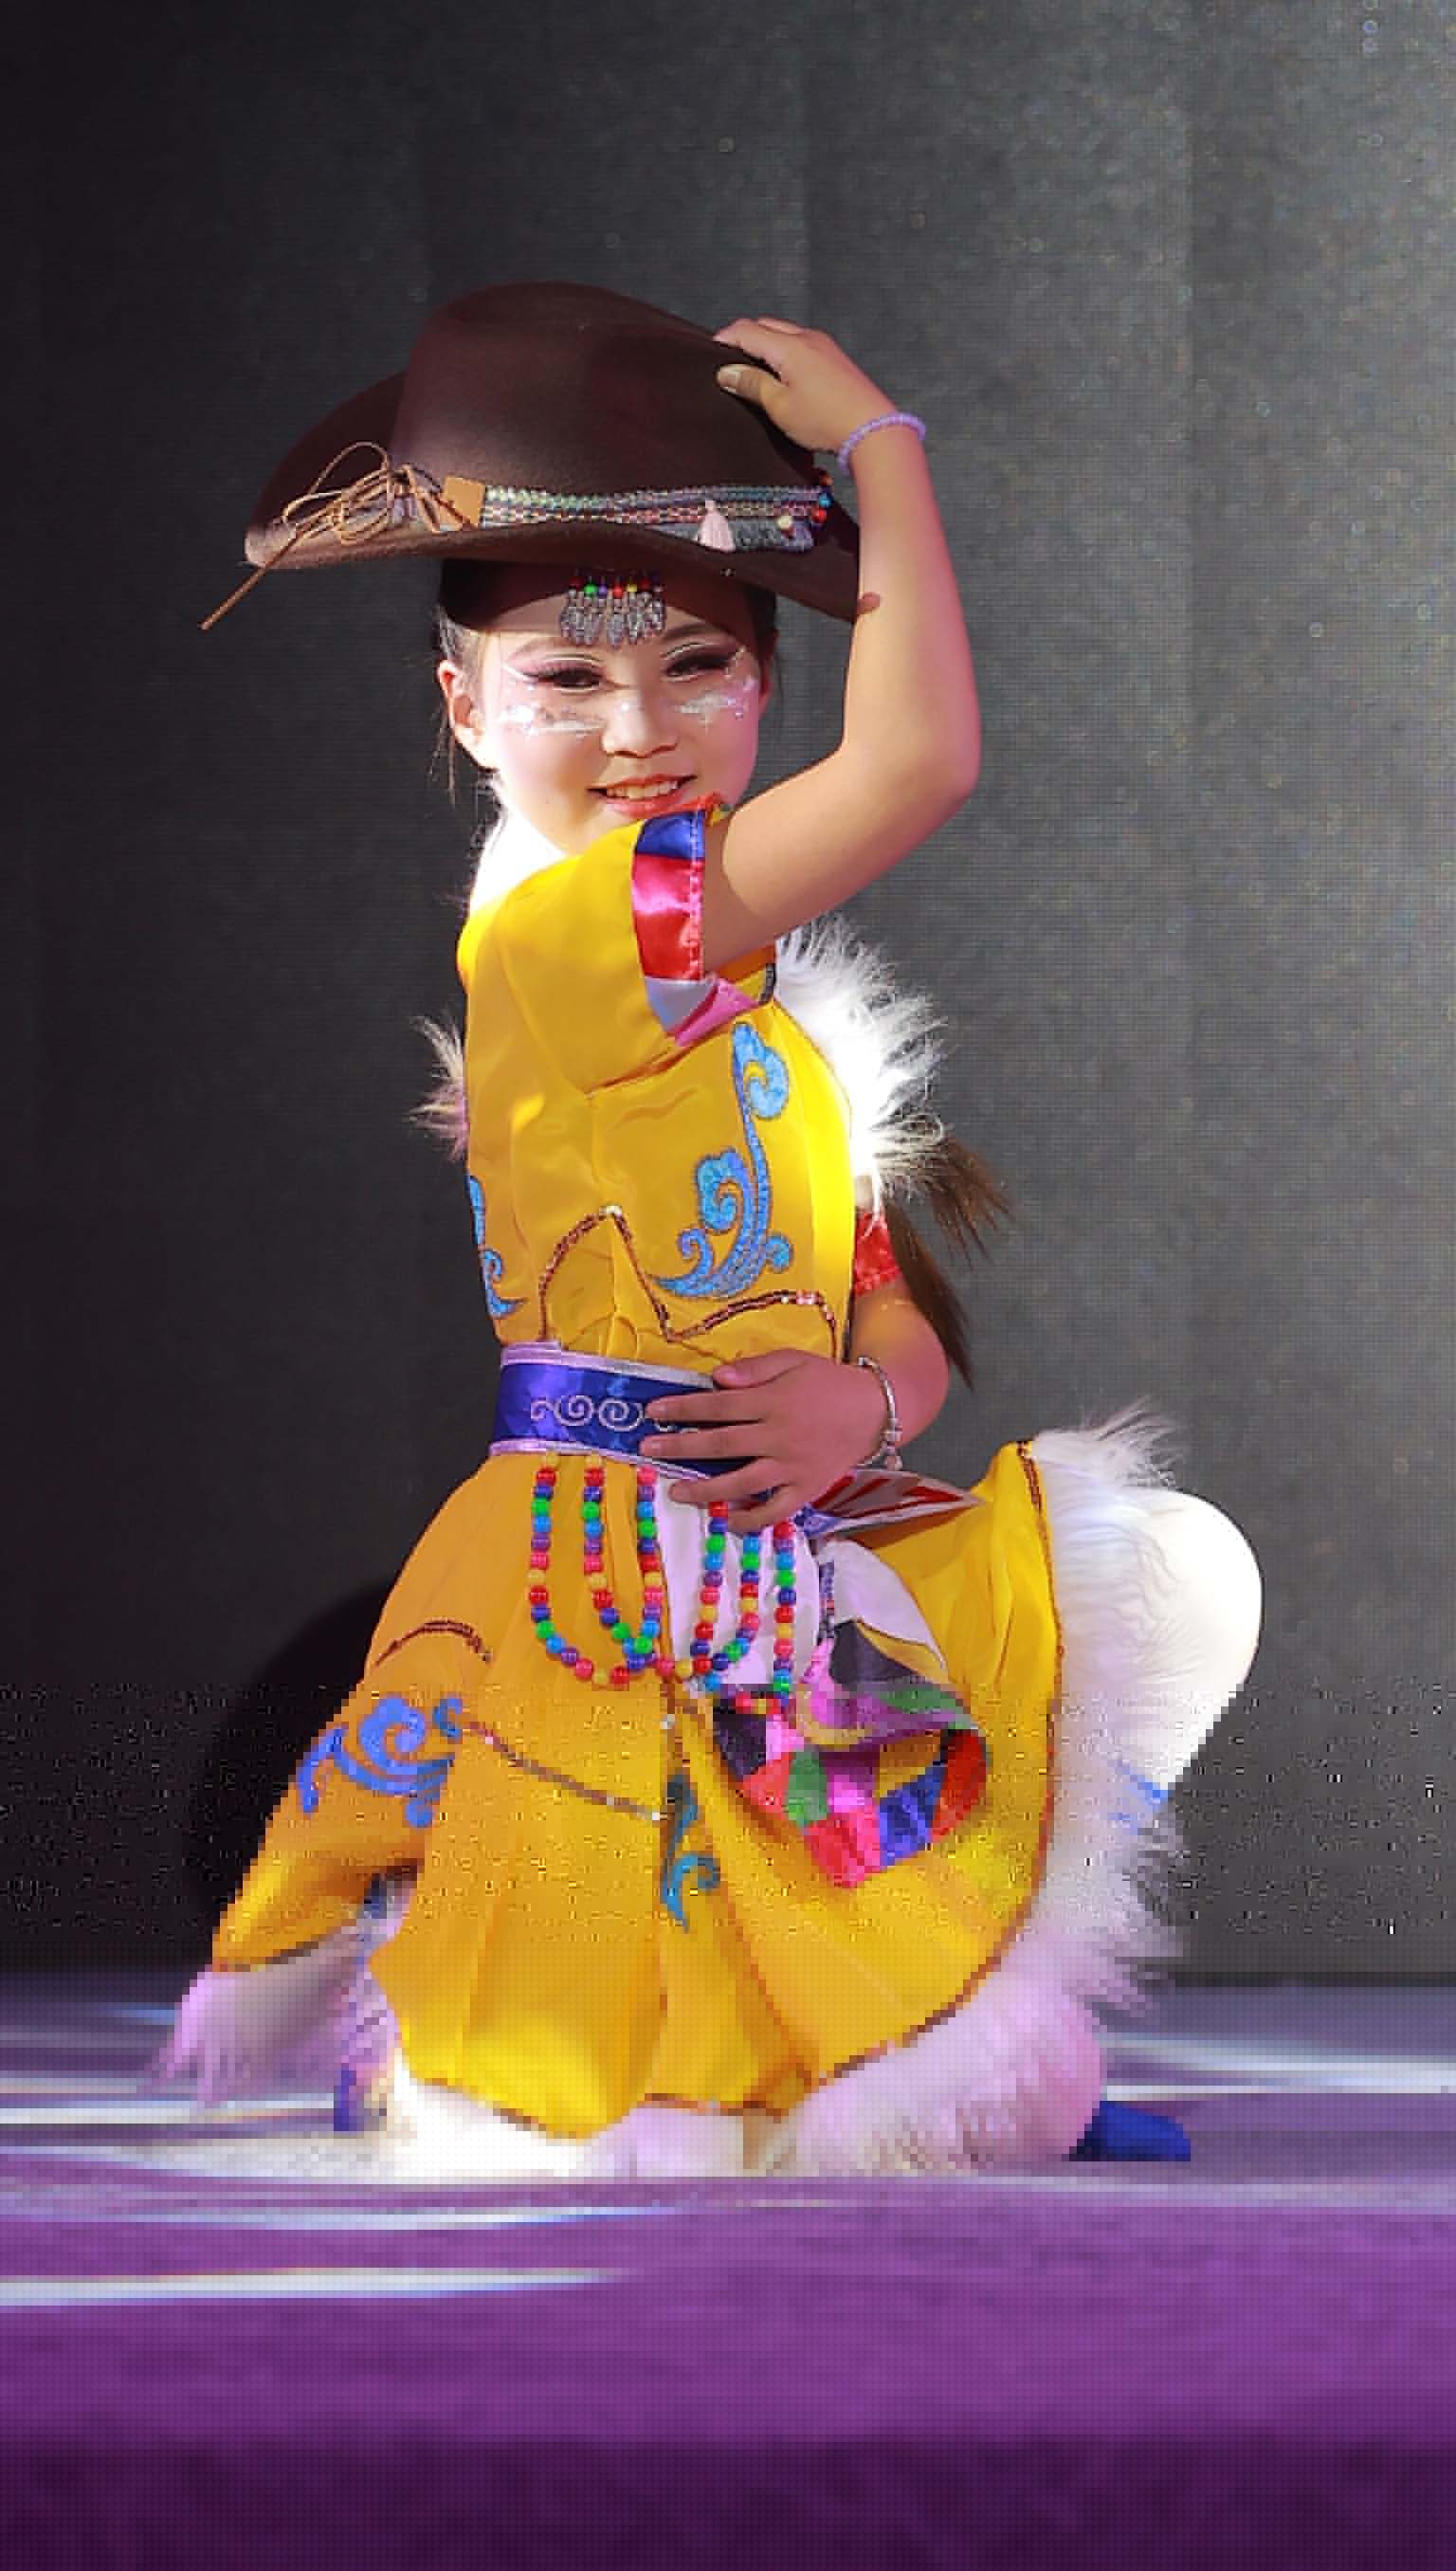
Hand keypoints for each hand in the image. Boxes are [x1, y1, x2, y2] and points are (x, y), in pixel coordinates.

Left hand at [639, 1347, 889, 1532]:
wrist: (876, 1408)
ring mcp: (792, 1466)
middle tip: (647, 1452)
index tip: (654, 1413)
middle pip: (721, 1444)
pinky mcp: (807, 1489)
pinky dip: (753, 1520)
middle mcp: (779, 1436)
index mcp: (773, 1401)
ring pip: (741, 1483)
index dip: (683, 1409)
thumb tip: (716, 1380)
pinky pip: (776, 1511)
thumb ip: (754, 1369)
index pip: (718, 1406)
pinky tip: (731, 1522)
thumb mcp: (793, 1360)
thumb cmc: (828, 1381)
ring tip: (677, 1493)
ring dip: (705, 1490)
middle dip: (681, 1447)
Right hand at [712, 316, 898, 456]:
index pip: (747, 330)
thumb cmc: (826, 421)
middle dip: (744, 338)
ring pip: (785, 334)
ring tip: (754, 371)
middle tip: (730, 362)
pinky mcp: (835, 359)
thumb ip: (751, 384)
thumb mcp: (779, 406)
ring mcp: (824, 346)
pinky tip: (782, 375)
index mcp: (789, 346)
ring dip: (766, 345)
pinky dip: (785, 352)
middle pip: (766, 326)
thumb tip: (728, 372)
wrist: (873, 430)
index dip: (724, 339)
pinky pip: (802, 345)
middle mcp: (807, 338)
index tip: (711, 353)